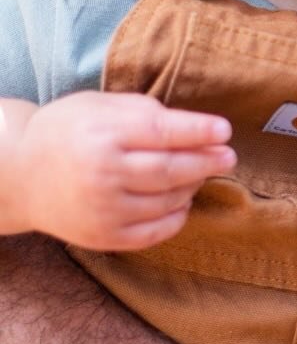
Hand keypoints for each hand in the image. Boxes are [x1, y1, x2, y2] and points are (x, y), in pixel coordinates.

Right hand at [13, 91, 234, 248]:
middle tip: (228, 155)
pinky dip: (177, 217)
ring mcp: (104, 210)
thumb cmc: (67, 131)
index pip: (163, 133)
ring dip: (192, 186)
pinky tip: (182, 200)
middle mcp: (103, 174)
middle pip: (171, 170)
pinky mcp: (105, 237)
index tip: (224, 129)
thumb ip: (143, 111)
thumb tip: (193, 125)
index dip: (199, 131)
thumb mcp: (98, 106)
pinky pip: (156, 231)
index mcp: (102, 135)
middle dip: (207, 161)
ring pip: (169, 201)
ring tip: (200, 173)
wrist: (21, 176)